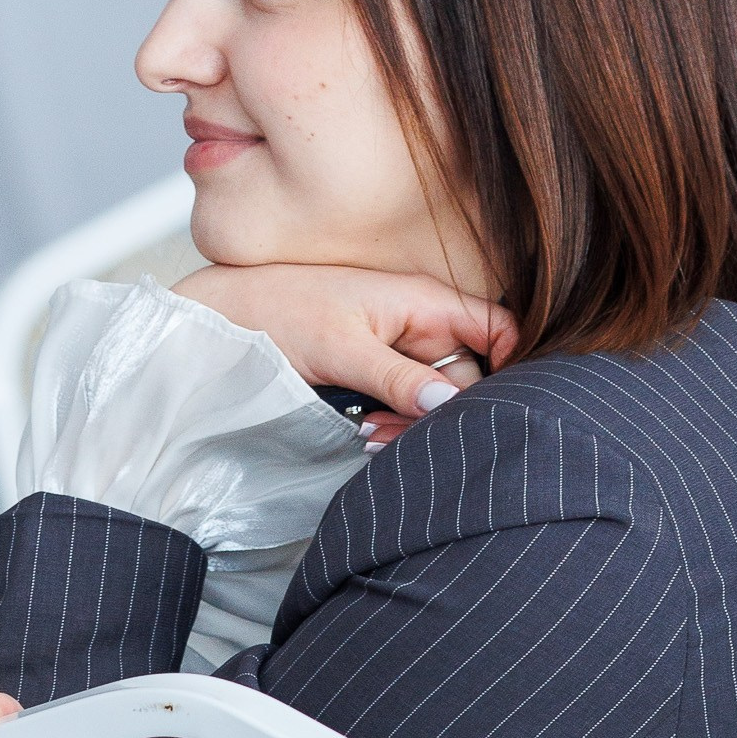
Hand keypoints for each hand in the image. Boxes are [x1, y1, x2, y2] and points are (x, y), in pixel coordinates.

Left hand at [175, 262, 516, 422]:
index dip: (511, 364)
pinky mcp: (377, 376)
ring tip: (372, 436)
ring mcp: (399, 351)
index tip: (490, 407)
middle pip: (471, 375)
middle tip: (399, 432)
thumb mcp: (342, 348)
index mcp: (424, 301)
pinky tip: (366, 436)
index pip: (500, 329)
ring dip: (414, 424)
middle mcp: (421, 324)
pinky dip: (393, 425)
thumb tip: (447, 406)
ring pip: (436, 399)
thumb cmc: (280, 315)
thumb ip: (398, 376)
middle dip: (445, 411)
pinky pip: (406, 406)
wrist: (225, 324)